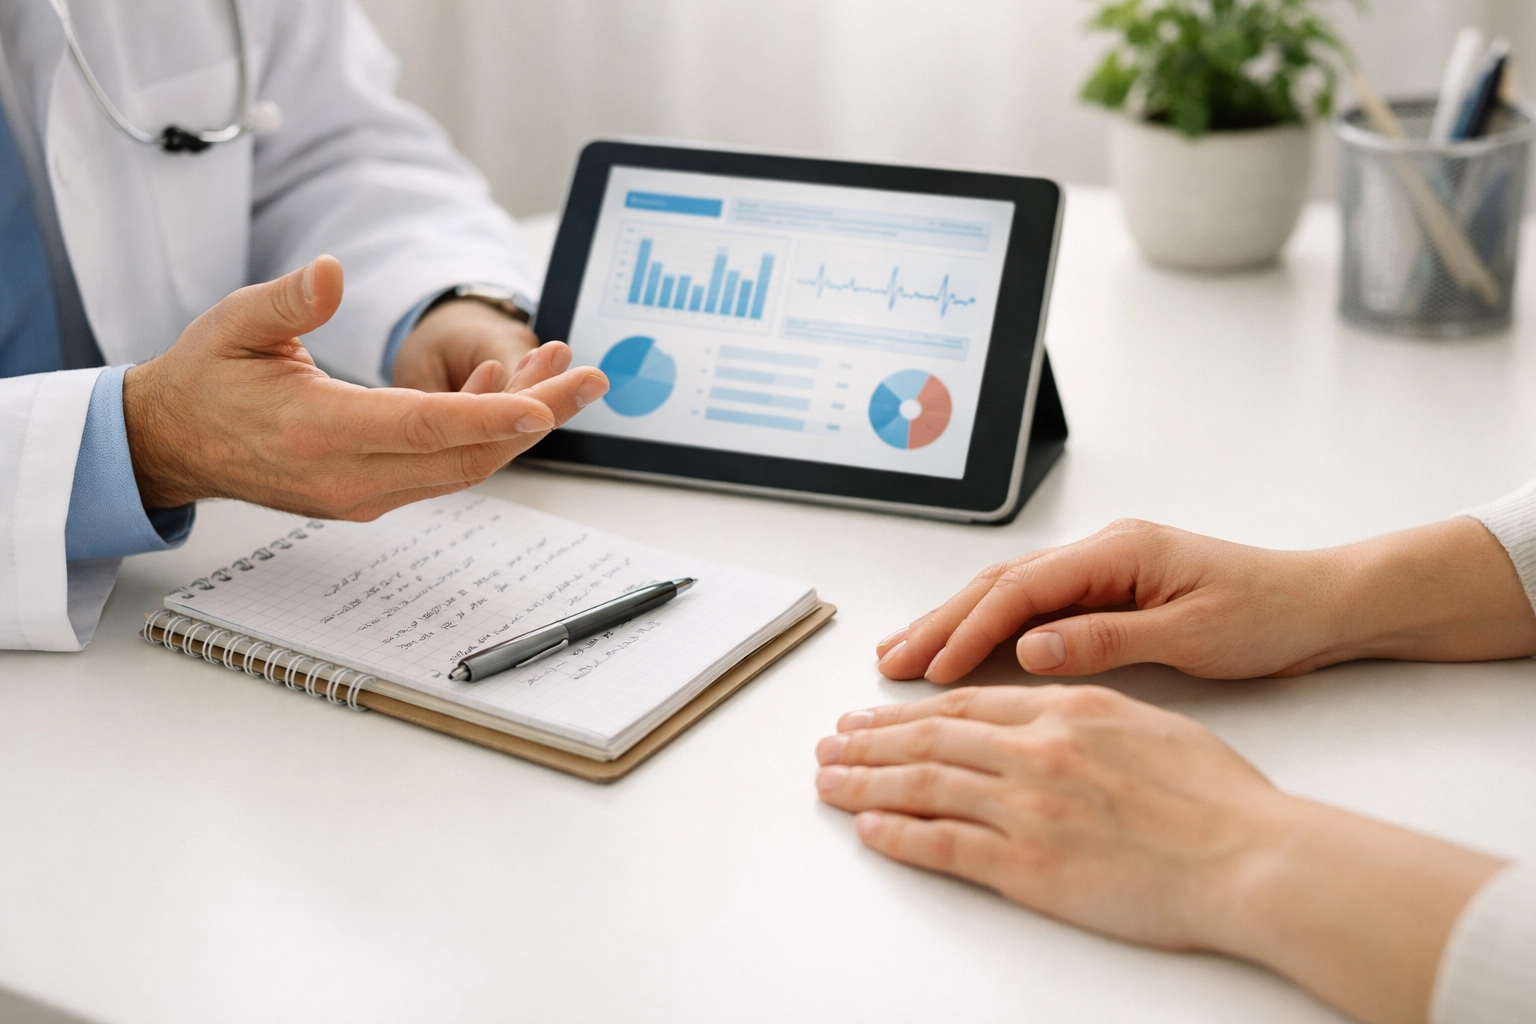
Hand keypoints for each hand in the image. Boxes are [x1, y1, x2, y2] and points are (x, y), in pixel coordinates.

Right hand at [122, 256, 607, 516]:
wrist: (177, 443)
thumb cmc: (208, 378)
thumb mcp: (234, 324)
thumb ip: (289, 301)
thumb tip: (333, 273)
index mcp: (315, 431)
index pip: (422, 429)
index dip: (490, 416)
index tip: (546, 404)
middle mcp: (347, 476)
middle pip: (465, 456)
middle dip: (536, 418)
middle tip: (591, 379)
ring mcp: (362, 494)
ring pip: (463, 466)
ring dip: (518, 423)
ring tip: (561, 371)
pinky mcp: (372, 494)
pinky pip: (443, 467)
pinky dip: (482, 431)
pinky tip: (504, 384)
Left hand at [815, 685, 1503, 1023]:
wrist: (1252, 857)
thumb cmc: (1220, 799)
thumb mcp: (1151, 723)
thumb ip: (1087, 709)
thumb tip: (1050, 706)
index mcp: (1068, 710)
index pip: (965, 705)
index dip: (909, 709)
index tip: (875, 712)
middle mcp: (1037, 751)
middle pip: (929, 739)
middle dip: (869, 740)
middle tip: (830, 742)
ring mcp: (1028, 808)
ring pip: (922, 785)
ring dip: (865, 782)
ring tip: (828, 780)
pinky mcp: (1029, 866)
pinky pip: (944, 844)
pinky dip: (898, 835)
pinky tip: (869, 830)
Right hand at [875, 517, 1535, 683]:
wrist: (1319, 604)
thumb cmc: (1269, 615)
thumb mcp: (1191, 635)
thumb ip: (1106, 640)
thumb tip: (1031, 648)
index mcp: (1117, 552)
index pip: (1021, 590)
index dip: (969, 629)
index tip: (933, 668)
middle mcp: (1101, 551)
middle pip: (999, 584)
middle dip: (940, 621)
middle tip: (891, 659)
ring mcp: (1102, 567)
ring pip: (1009, 593)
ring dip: (955, 621)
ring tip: (906, 651)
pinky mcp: (1109, 590)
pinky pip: (1033, 606)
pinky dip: (991, 626)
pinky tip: (964, 645)